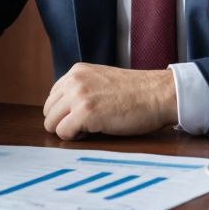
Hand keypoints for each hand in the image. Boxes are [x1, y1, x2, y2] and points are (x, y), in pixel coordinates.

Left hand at [43, 63, 178, 139]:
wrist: (159, 94)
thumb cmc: (137, 93)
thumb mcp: (102, 81)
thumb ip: (82, 89)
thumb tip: (64, 110)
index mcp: (76, 72)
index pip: (53, 98)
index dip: (66, 112)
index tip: (83, 117)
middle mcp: (73, 81)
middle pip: (49, 111)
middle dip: (64, 122)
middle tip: (87, 125)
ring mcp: (78, 96)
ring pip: (52, 123)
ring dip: (69, 130)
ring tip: (92, 128)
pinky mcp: (84, 113)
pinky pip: (64, 133)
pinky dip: (76, 138)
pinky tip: (95, 132)